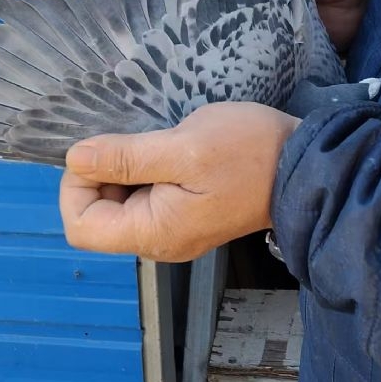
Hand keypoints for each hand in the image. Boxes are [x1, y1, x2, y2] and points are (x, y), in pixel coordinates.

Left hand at [59, 103, 298, 260]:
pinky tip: (163, 150)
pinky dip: (140, 172)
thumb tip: (75, 158)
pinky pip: (143, 197)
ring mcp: (172, 229)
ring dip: (121, 171)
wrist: (305, 165)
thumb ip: (126, 157)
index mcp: (154, 232)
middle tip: (127, 141)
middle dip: (98, 176)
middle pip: (96, 217)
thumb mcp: (184, 147)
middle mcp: (158, 240)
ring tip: (151, 144)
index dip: (75, 188)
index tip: (98, 153)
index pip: (81, 227)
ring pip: (118, 205)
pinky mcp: (184, 213)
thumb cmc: (249, 153)